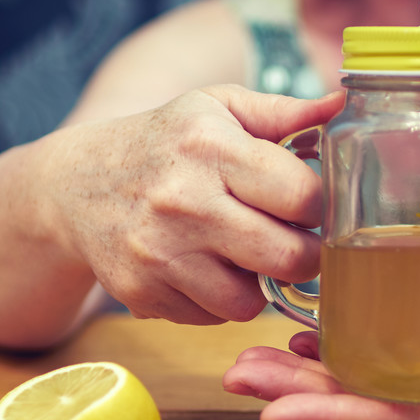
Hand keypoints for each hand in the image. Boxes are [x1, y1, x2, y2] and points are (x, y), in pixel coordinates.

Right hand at [43, 86, 342, 324]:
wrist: (74, 184)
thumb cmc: (165, 142)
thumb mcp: (218, 108)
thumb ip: (284, 111)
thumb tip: (345, 102)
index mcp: (211, 148)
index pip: (304, 197)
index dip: (322, 208)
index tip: (313, 207)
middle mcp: (184, 202)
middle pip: (289, 259)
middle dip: (305, 256)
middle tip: (295, 241)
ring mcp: (159, 253)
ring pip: (252, 300)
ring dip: (258, 283)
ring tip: (241, 251)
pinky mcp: (141, 292)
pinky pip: (212, 316)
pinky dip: (218, 300)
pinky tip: (203, 267)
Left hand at [223, 298, 419, 419]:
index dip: (337, 415)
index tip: (282, 412)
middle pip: (354, 405)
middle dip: (294, 395)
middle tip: (240, 376)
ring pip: (352, 382)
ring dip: (296, 374)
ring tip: (246, 361)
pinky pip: (369, 357)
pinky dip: (332, 347)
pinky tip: (297, 333)